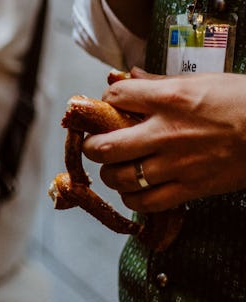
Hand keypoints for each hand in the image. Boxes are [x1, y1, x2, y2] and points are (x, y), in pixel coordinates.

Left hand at [82, 69, 245, 211]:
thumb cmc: (242, 101)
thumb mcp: (203, 81)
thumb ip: (160, 82)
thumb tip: (130, 76)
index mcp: (170, 99)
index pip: (115, 98)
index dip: (106, 103)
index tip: (109, 109)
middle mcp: (167, 132)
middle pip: (104, 147)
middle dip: (93, 147)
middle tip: (97, 146)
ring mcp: (177, 164)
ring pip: (119, 178)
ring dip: (111, 175)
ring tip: (116, 169)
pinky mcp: (191, 188)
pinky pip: (146, 202)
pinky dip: (133, 199)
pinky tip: (134, 190)